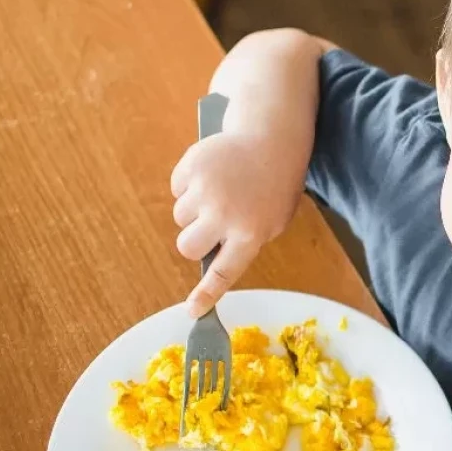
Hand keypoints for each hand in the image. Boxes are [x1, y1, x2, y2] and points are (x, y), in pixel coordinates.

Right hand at [169, 130, 305, 316]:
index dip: (206, 294)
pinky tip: (212, 175)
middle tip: (210, 226)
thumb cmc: (274, 186)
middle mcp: (225, 215)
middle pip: (187, 247)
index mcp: (250, 233)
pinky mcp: (190, 168)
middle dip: (194, 241)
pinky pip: (176, 190)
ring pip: (180, 218)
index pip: (223, 273)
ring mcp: (205, 190)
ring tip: (219, 192)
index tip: (192, 310)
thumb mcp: (272, 221)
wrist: (272, 140)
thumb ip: (245, 242)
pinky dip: (188, 186)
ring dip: (193, 211)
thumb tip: (211, 259)